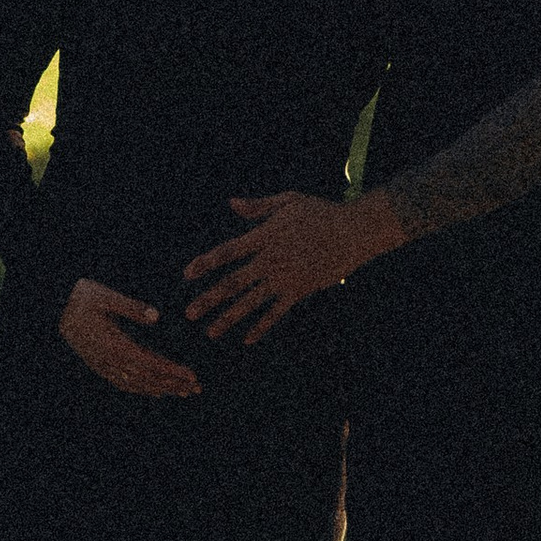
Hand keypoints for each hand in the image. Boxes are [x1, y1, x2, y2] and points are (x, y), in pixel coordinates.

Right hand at [59, 276, 200, 397]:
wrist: (53, 307)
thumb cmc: (81, 298)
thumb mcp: (105, 296)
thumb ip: (130, 307)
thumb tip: (156, 317)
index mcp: (112, 344)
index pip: (148, 363)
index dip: (170, 371)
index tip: (191, 375)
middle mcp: (108, 360)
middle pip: (146, 378)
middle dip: (172, 384)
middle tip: (196, 388)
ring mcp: (103, 365)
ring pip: (136, 383)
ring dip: (161, 388)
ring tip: (182, 391)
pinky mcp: (99, 364)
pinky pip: (123, 382)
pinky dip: (142, 388)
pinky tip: (155, 390)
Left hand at [183, 189, 402, 340]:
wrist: (353, 231)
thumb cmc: (321, 213)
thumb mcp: (288, 201)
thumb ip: (258, 207)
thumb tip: (231, 204)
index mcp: (264, 237)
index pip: (227, 252)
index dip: (206, 263)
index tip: (187, 275)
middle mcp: (270, 260)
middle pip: (233, 282)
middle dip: (209, 299)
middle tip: (189, 313)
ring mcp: (285, 278)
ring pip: (251, 302)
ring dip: (228, 318)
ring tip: (210, 331)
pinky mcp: (299, 290)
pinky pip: (276, 312)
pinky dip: (261, 326)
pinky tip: (247, 339)